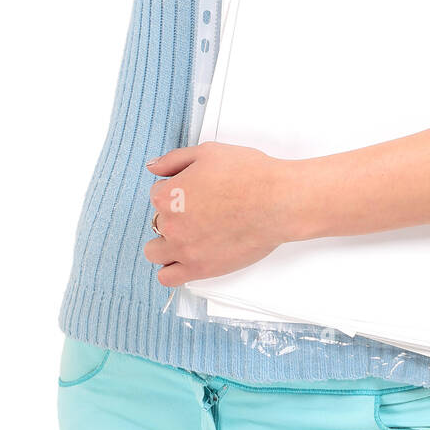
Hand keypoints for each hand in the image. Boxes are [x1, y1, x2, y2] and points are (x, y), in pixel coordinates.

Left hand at [144, 141, 294, 286]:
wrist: (277, 201)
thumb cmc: (248, 174)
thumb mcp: (207, 152)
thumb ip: (174, 160)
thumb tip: (153, 167)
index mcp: (169, 195)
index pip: (156, 194)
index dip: (176, 189)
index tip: (193, 190)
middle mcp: (171, 225)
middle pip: (158, 221)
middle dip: (175, 215)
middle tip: (200, 209)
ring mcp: (184, 250)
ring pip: (155, 252)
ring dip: (167, 242)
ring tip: (190, 234)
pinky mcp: (200, 269)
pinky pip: (168, 277)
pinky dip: (172, 268)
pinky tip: (187, 256)